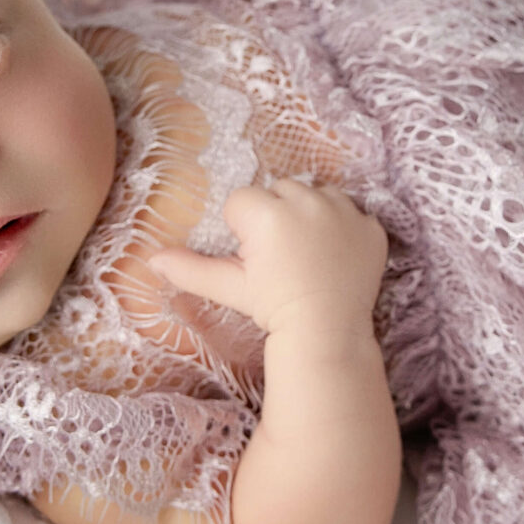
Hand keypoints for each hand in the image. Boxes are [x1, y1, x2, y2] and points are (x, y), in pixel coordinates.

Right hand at [147, 179, 386, 336]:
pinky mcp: (371, 226)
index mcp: (267, 211)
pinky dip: (346, 231)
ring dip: (311, 215)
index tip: (256, 258)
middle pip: (280, 191)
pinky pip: (353, 213)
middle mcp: (307, 200)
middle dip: (277, 216)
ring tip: (309, 254)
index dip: (244, 230)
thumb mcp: (231, 287)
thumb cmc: (272, 308)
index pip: (243, 201)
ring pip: (317, 195)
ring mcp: (344, 211)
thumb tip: (152, 259)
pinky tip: (337, 258)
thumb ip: (191, 269)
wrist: (327, 332)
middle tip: (282, 258)